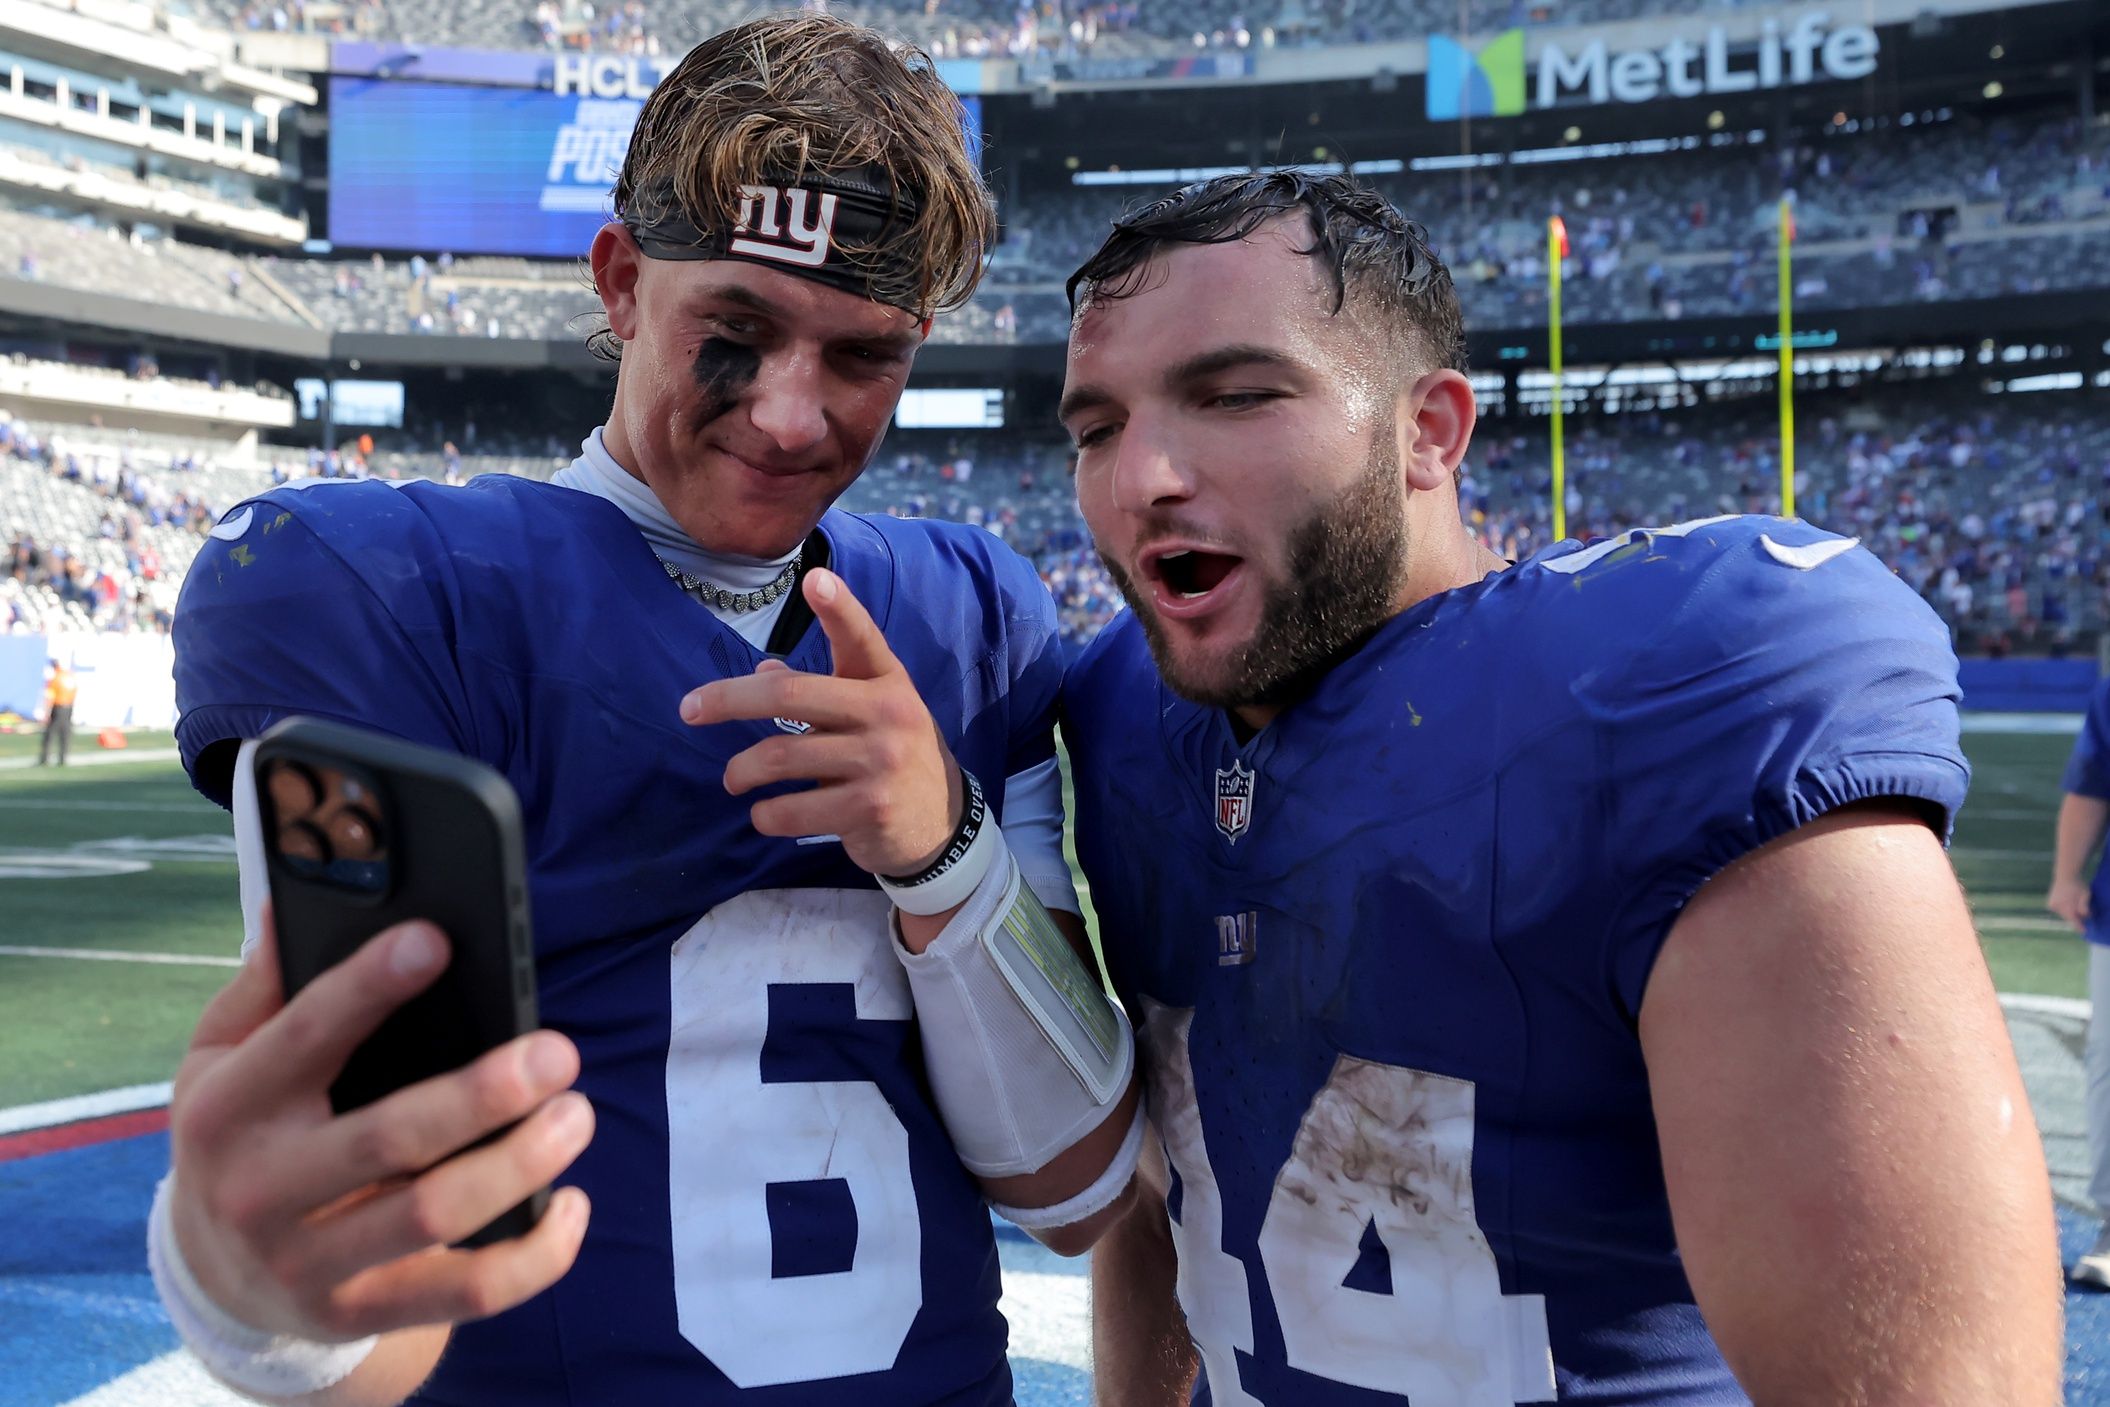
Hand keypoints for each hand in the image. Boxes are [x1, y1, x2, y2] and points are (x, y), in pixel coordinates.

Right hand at [167, 907, 593, 1342]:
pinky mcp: (360, 1311)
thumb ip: (265, 986)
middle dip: (484, 1093)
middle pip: (389, 1138)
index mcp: (231, 1106)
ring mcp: (310, 1261)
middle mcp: (263, 1189)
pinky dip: (533, 1255)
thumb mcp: (220, 1058)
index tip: (436, 940)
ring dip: (522, 1163)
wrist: (215, 1279)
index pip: (303, 1037)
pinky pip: (463, 1295)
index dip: (368, 987)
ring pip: (435, 1215)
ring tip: (577, 1114)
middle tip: (558, 1052)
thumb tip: (292, 899)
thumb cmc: (243, 1134)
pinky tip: (569, 1206)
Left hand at [680, 566, 962, 877]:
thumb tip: (764, 671)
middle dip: (729, 700)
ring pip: (781, 757)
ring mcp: (881, 762)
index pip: (861, 638)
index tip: (815, 579)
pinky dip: (766, 814)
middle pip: (790, 694)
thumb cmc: (891, 754)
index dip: (838, 607)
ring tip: (734, 779)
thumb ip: (821, 692)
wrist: (940, 822)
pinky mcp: (870, 808)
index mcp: (886, 682)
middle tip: (690, 710)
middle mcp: (888, 713)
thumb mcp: (869, 713)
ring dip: (742, 771)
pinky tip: (765, 813)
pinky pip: (793, 809)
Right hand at [2048, 876, 2091, 932]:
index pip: (2074, 921)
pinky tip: (2066, 902)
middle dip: (2075, 917)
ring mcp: (2053, 906)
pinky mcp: (2050, 904)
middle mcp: (2058, 909)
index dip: (2079, 927)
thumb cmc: (2077, 884)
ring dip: (2069, 912)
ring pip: (2063, 914)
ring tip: (2073, 904)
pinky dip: (2063, 909)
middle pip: (2068, 918)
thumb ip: (2084, 907)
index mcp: (2067, 907)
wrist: (2065, 875)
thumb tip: (2083, 916)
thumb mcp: (2086, 895)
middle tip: (2082, 915)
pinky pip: (2058, 910)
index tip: (2084, 931)